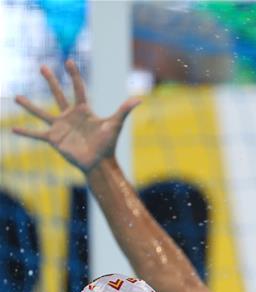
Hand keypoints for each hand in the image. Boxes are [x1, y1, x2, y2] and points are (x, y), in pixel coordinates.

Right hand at [13, 60, 139, 172]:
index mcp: (84, 110)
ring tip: (16, 96)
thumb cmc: (108, 144)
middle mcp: (70, 116)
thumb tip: (139, 99)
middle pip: (58, 94)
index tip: (68, 61)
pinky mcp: (54, 139)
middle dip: (51, 80)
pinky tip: (13, 129)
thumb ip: (124, 111)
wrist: (99, 163)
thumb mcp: (115, 125)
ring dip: (29, 105)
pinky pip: (37, 134)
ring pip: (42, 112)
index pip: (78, 89)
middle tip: (42, 66)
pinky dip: (26, 132)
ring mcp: (60, 127)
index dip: (74, 75)